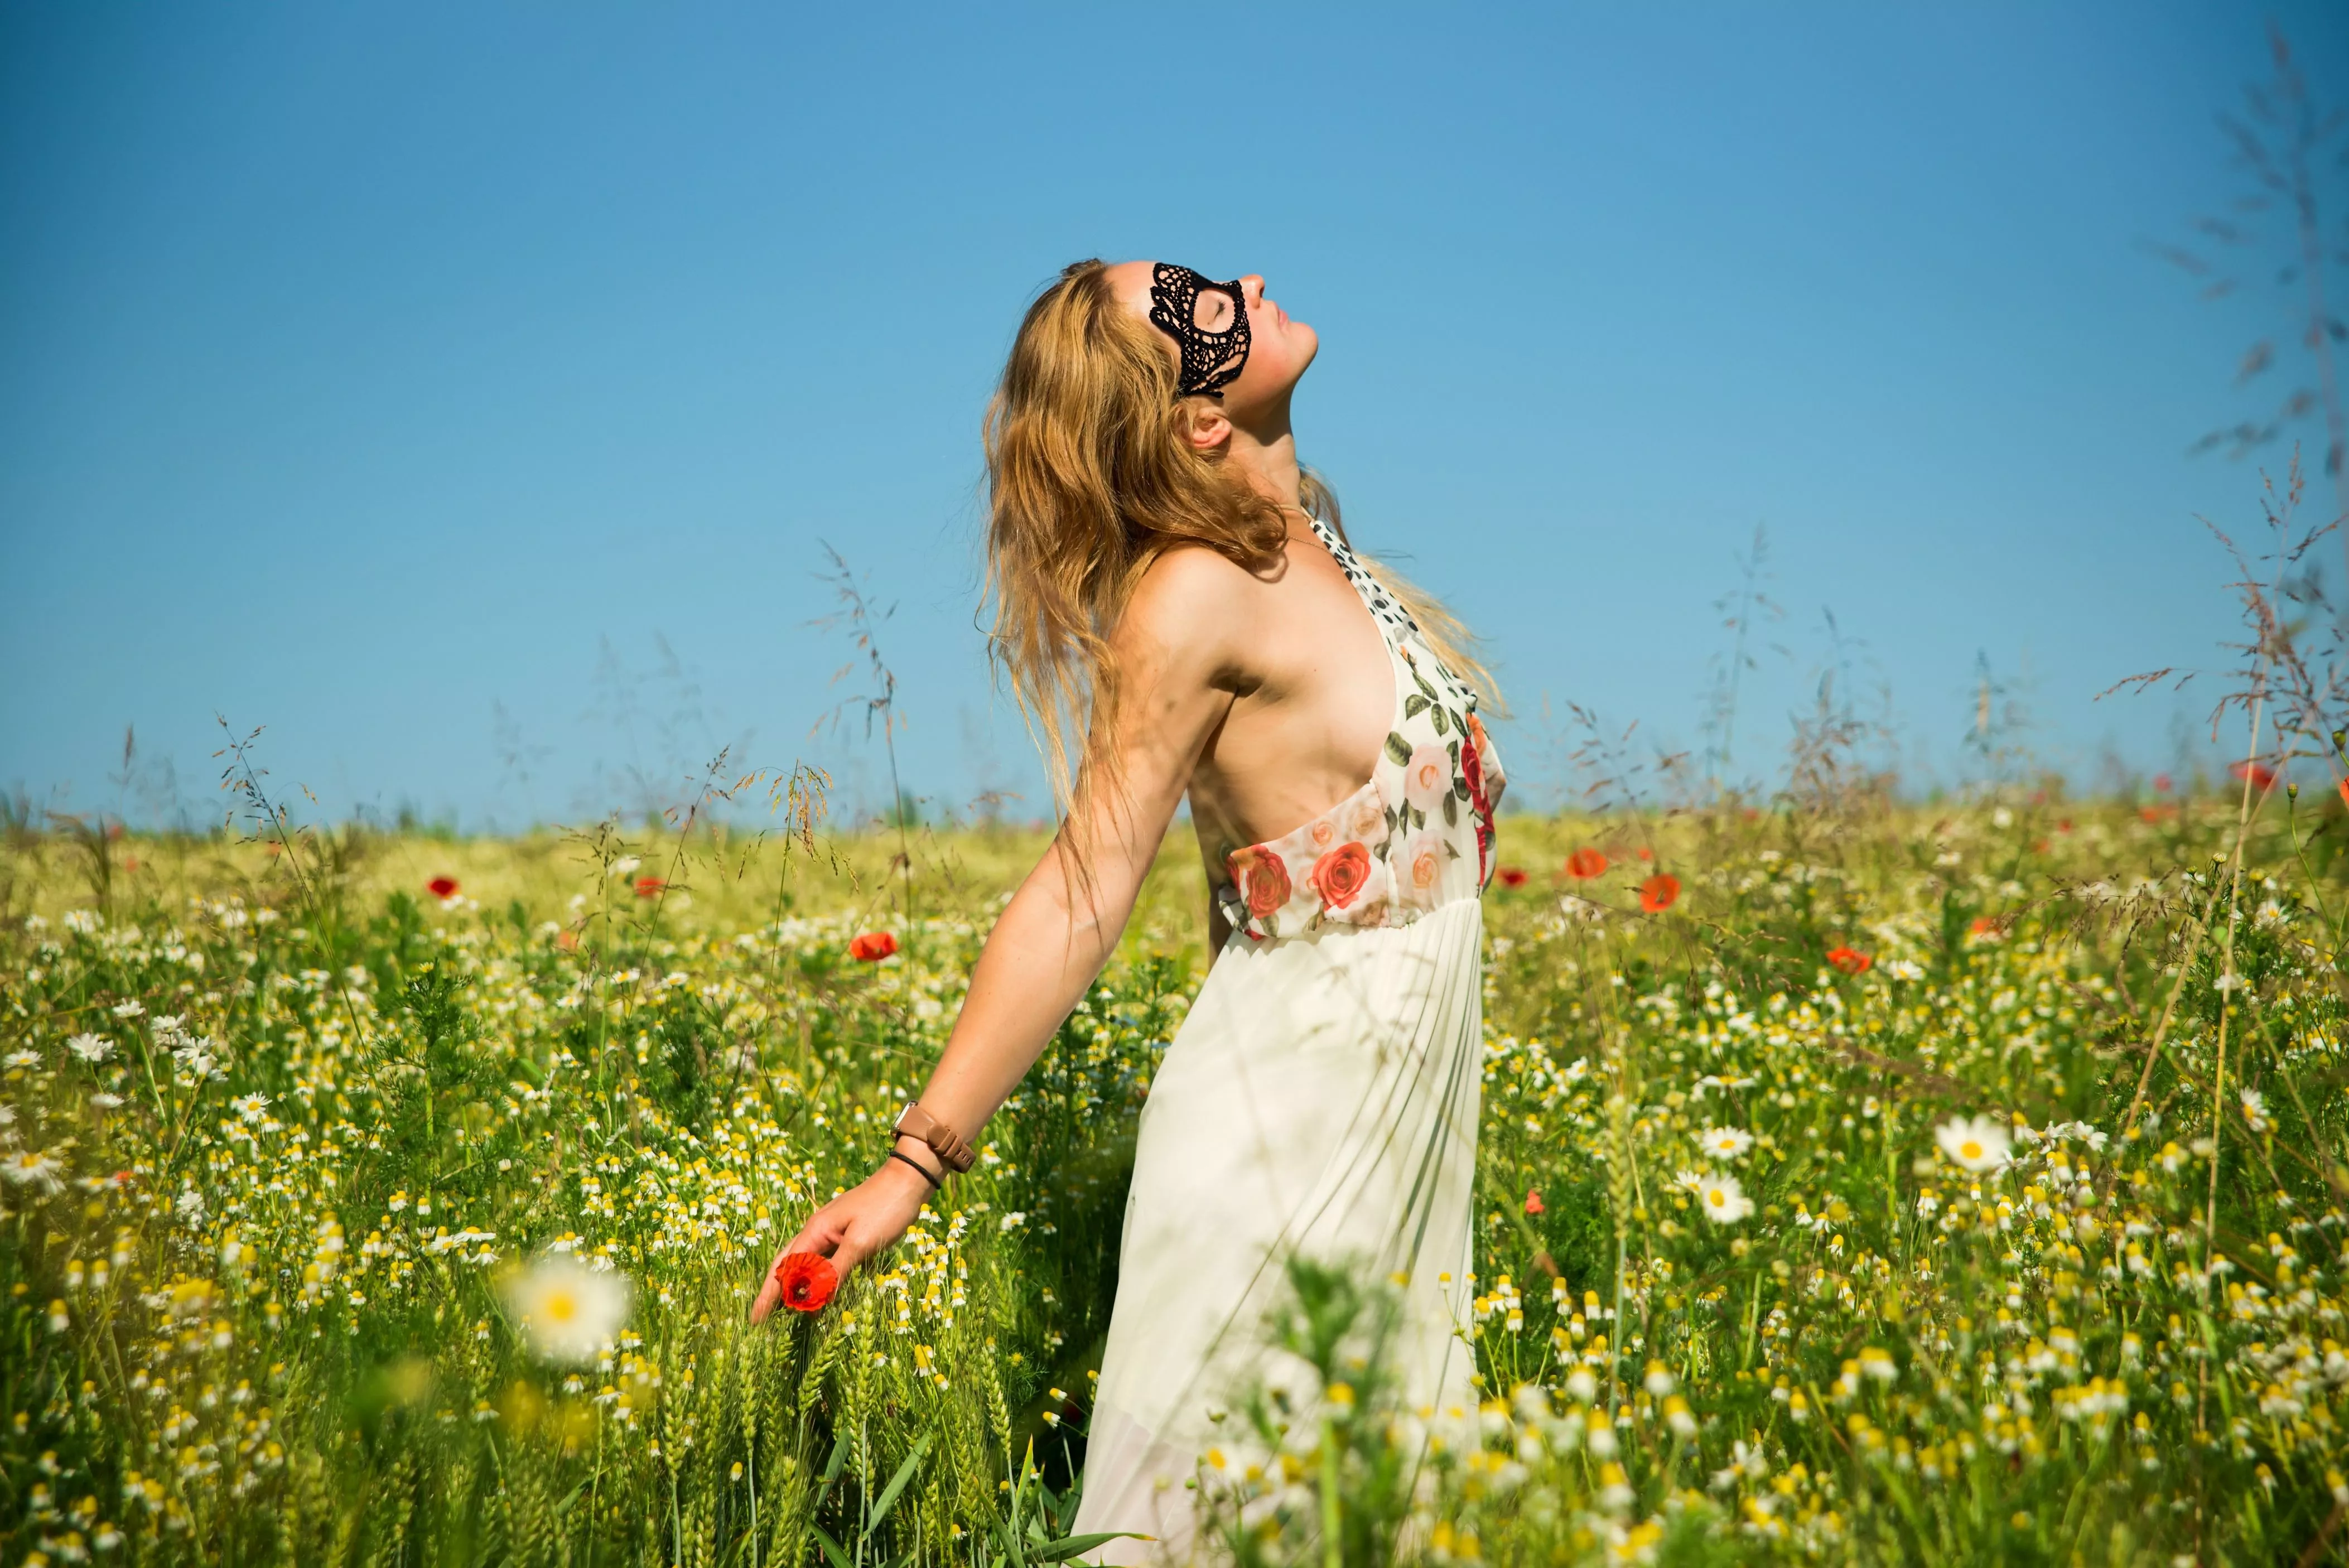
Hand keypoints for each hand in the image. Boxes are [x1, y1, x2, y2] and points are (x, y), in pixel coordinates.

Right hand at [747, 1151, 933, 1322]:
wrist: (909, 1180)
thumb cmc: (885, 1208)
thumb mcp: (861, 1242)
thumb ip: (837, 1270)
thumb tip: (814, 1298)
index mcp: (815, 1231)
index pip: (784, 1269)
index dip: (769, 1295)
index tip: (755, 1320)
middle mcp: (818, 1231)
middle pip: (788, 1265)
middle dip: (774, 1293)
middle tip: (761, 1319)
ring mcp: (832, 1232)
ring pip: (806, 1264)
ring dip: (795, 1287)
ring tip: (785, 1312)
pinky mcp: (848, 1234)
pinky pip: (826, 1261)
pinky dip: (818, 1278)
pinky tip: (821, 1292)